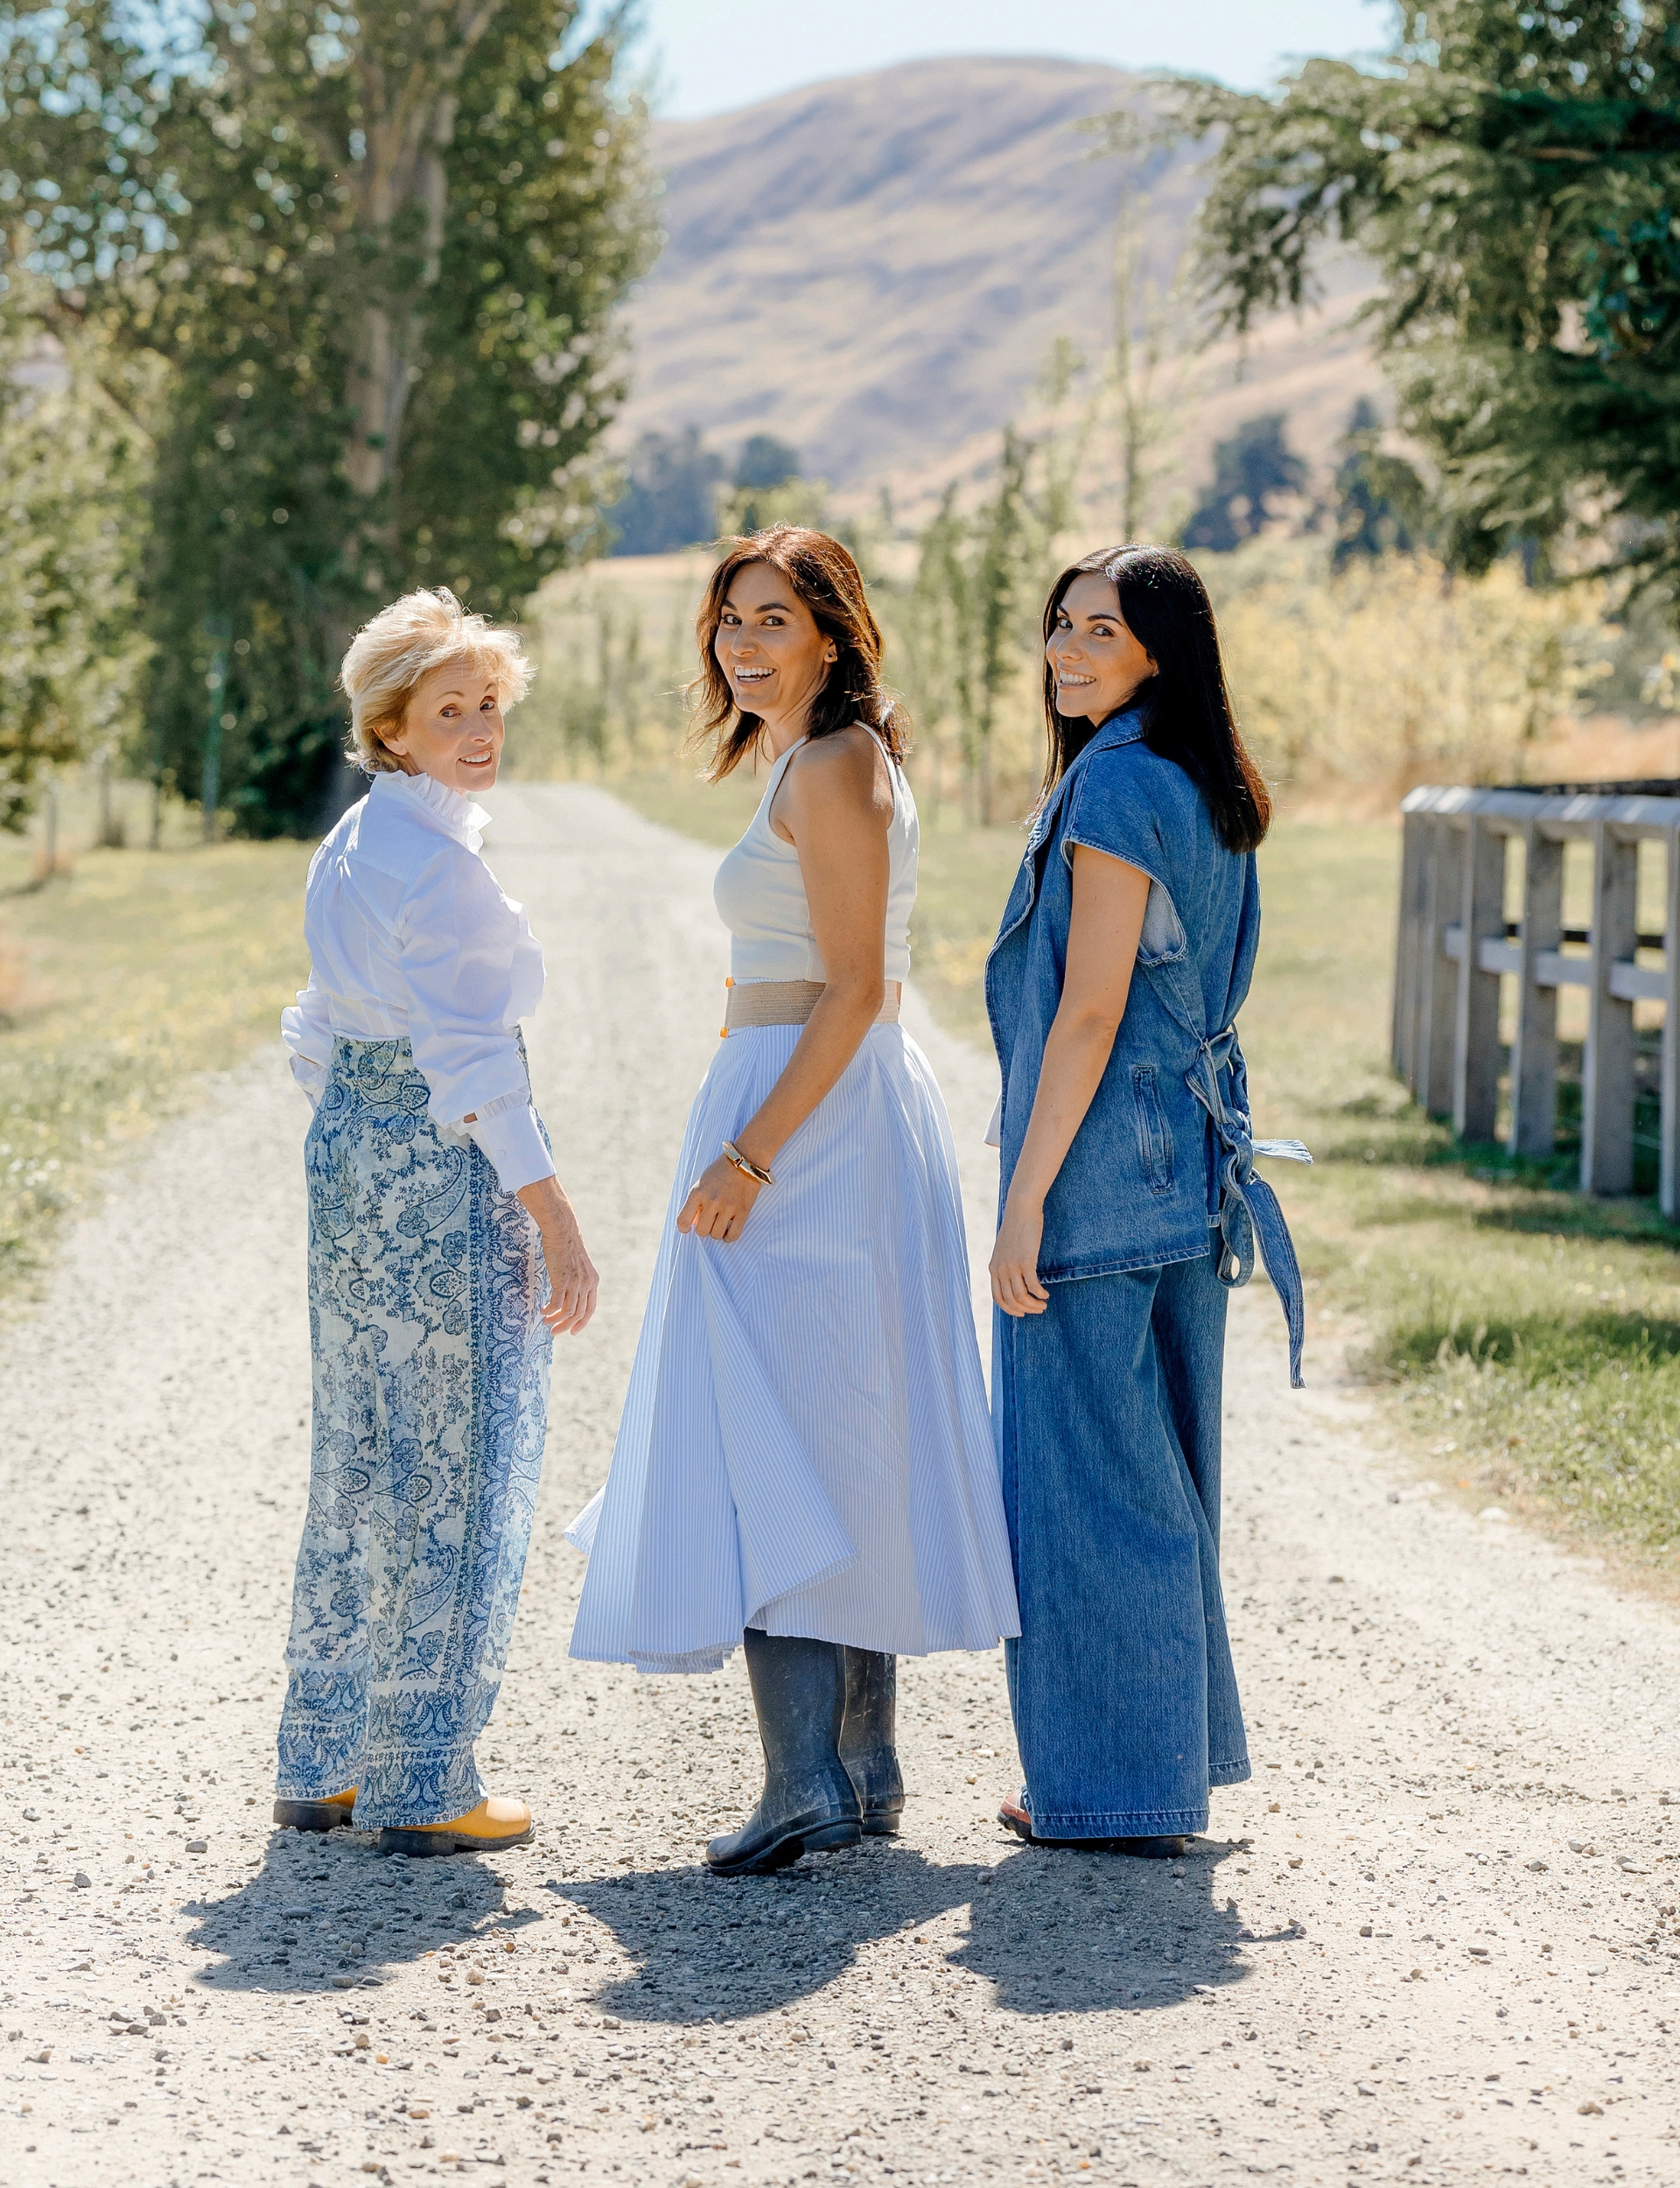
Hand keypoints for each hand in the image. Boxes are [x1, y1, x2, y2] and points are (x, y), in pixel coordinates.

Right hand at [535, 1202, 598, 1334]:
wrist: (562, 1230)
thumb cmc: (566, 1246)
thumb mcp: (579, 1266)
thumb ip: (578, 1280)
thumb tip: (567, 1294)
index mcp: (593, 1281)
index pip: (590, 1309)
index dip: (582, 1323)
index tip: (573, 1332)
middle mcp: (587, 1284)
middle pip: (579, 1314)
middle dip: (566, 1326)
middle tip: (554, 1332)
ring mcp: (575, 1282)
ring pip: (568, 1311)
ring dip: (556, 1320)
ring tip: (546, 1323)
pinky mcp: (562, 1280)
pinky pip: (556, 1303)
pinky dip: (549, 1310)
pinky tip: (542, 1311)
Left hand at [678, 1153, 762, 1242]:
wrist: (744, 1161)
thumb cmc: (720, 1171)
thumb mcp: (702, 1182)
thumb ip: (696, 1201)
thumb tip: (693, 1223)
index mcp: (698, 1192)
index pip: (683, 1220)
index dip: (684, 1227)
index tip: (687, 1228)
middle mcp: (712, 1201)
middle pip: (701, 1231)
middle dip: (703, 1228)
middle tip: (708, 1221)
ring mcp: (728, 1207)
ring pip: (716, 1235)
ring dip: (716, 1232)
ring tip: (719, 1223)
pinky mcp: (743, 1211)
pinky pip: (733, 1235)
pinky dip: (728, 1237)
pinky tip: (728, 1231)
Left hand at [990, 1197, 1049, 1317]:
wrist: (1021, 1209)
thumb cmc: (1016, 1227)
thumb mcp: (1005, 1248)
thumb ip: (1006, 1263)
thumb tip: (1013, 1276)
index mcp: (993, 1268)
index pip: (998, 1298)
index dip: (1009, 1309)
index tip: (1021, 1313)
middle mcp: (1000, 1269)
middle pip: (1011, 1300)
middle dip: (1025, 1309)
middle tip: (1038, 1310)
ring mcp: (1012, 1266)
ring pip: (1021, 1296)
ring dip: (1034, 1304)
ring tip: (1043, 1304)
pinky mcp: (1025, 1261)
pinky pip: (1033, 1286)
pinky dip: (1040, 1294)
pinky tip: (1046, 1294)